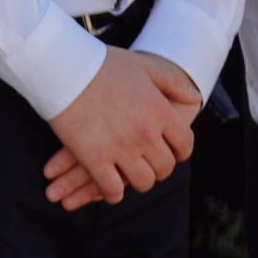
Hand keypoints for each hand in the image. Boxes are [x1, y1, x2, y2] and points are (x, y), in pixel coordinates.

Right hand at [42, 50, 194, 207]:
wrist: (62, 67)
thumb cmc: (100, 64)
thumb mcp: (143, 65)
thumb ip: (173, 81)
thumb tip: (195, 96)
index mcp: (160, 111)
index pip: (184, 144)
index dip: (179, 151)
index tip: (171, 153)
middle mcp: (145, 133)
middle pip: (164, 166)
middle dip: (158, 167)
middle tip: (147, 164)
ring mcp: (120, 148)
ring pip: (142, 181)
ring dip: (137, 181)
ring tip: (128, 175)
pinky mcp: (94, 158)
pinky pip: (111, 188)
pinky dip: (112, 193)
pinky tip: (109, 189)